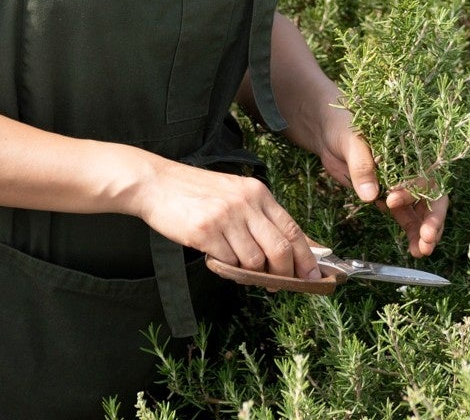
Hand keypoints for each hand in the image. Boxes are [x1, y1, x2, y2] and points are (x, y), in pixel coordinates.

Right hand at [126, 157, 321, 279]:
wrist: (156, 183)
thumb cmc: (196, 192)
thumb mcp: (235, 193)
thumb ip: (260, 217)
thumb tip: (291, 248)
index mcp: (258, 192)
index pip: (292, 229)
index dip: (306, 257)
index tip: (313, 276)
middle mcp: (246, 203)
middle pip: (280, 249)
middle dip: (284, 274)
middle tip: (279, 285)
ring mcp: (226, 217)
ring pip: (255, 261)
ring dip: (250, 273)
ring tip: (238, 266)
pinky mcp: (206, 231)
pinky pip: (228, 263)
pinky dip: (227, 268)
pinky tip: (217, 258)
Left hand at [311, 106, 449, 258]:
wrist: (328, 132)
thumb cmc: (344, 126)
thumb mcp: (351, 140)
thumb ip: (362, 165)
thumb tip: (371, 195)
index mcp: (409, 149)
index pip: (422, 172)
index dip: (414, 190)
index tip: (392, 201)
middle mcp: (411, 168)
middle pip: (431, 195)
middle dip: (432, 218)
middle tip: (428, 238)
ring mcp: (402, 185)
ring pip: (421, 211)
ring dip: (424, 232)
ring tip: (422, 251)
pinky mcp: (389, 198)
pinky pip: (407, 218)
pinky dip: (412, 233)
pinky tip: (415, 250)